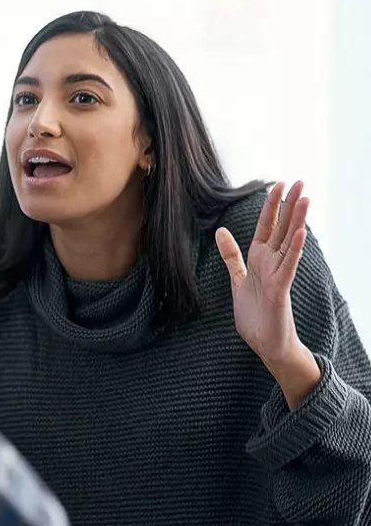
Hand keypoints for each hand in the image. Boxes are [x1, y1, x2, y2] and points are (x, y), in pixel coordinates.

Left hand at [216, 182, 320, 407]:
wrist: (265, 344)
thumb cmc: (255, 314)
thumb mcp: (238, 279)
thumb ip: (232, 255)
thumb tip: (220, 231)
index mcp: (260, 258)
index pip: (266, 226)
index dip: (271, 206)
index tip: (277, 184)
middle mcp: (272, 263)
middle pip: (282, 228)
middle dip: (289, 205)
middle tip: (301, 181)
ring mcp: (278, 275)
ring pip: (290, 242)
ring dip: (297, 221)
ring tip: (305, 198)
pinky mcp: (280, 290)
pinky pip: (289, 266)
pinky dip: (295, 249)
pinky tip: (301, 233)